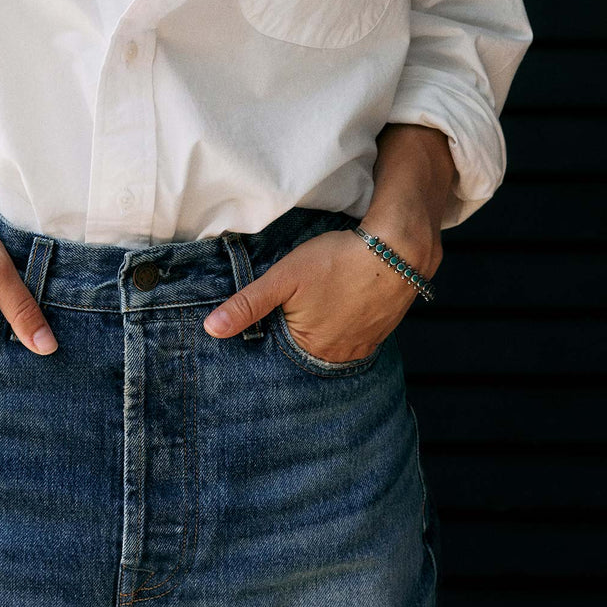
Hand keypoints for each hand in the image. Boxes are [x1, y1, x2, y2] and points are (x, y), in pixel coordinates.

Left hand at [202, 217, 441, 361]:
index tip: (268, 318)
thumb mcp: (283, 278)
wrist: (395, 250)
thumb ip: (247, 305)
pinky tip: (337, 306)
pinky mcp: (379, 333)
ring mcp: (361, 346)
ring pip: (329, 344)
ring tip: (316, 306)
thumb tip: (211, 330)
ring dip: (319, 330)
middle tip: (294, 307)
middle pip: (304, 351)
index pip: (278, 354)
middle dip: (293, 334)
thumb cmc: (336, 261)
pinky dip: (341, 326)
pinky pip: (352, 337)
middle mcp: (337, 357)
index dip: (269, 335)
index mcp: (310, 350)